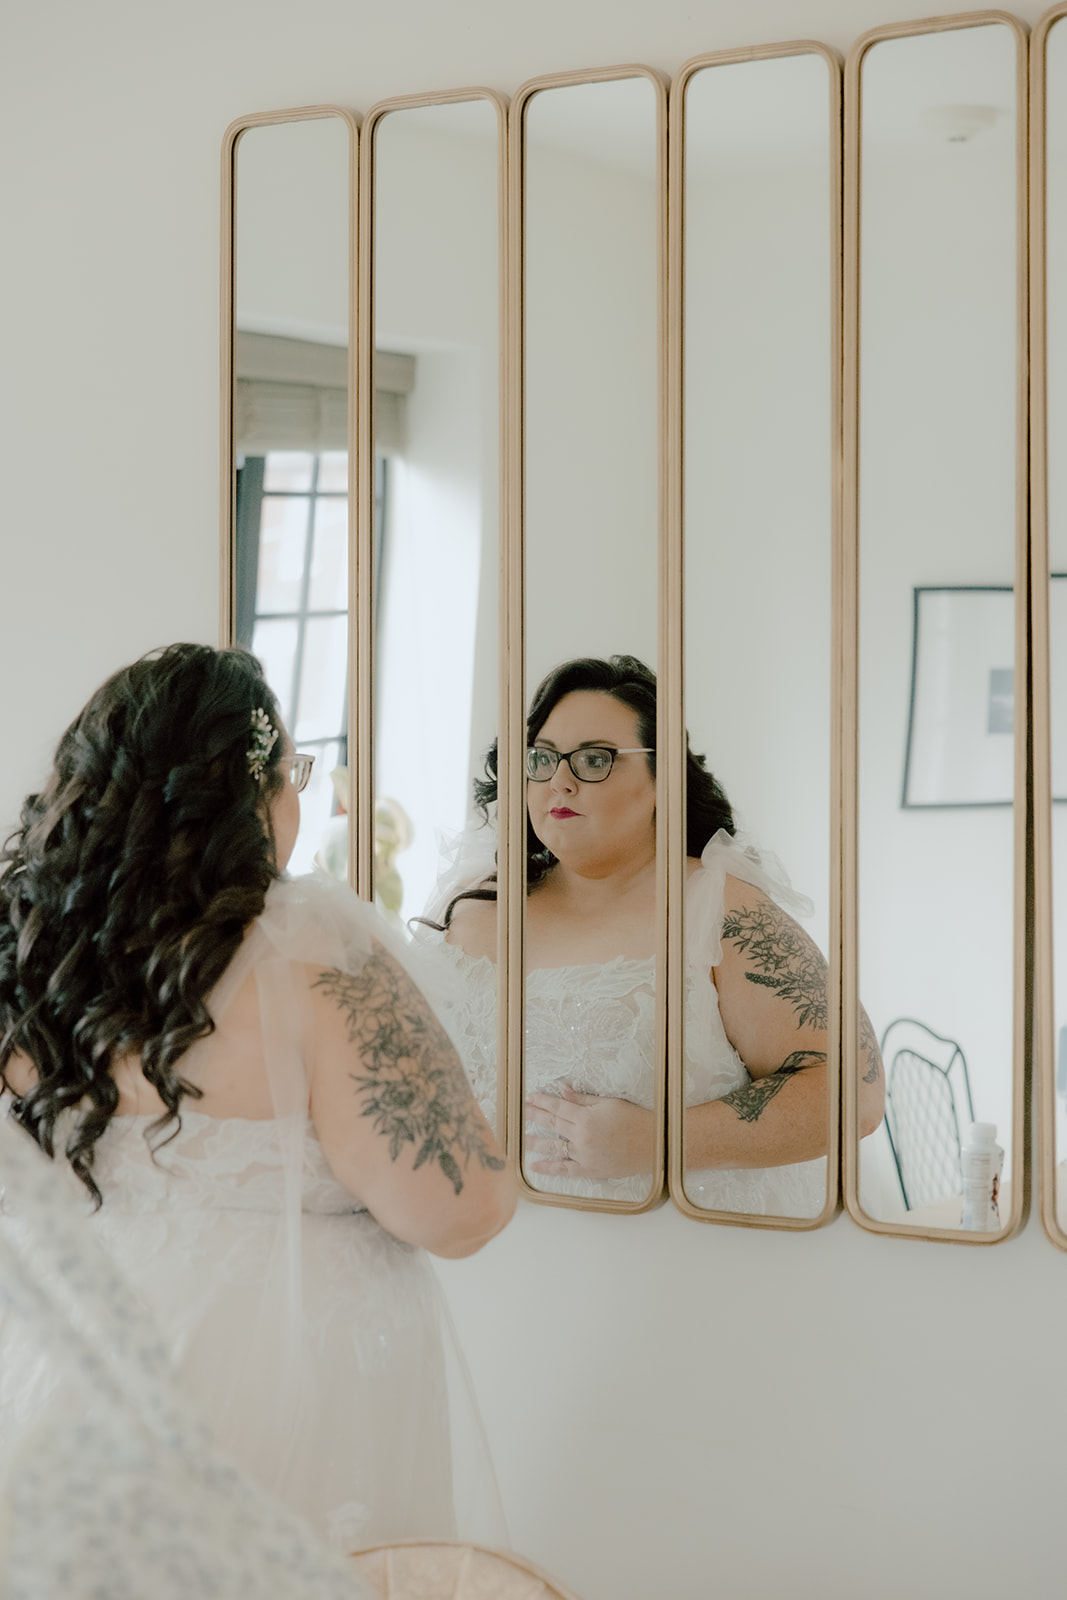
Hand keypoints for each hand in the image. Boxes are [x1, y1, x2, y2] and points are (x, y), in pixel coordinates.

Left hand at [524, 1085, 655, 1179]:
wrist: (652, 1144)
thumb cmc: (634, 1120)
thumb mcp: (609, 1103)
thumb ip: (583, 1099)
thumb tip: (562, 1092)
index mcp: (586, 1117)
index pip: (557, 1107)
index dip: (542, 1102)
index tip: (529, 1097)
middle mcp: (581, 1136)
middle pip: (552, 1124)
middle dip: (534, 1116)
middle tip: (520, 1111)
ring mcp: (584, 1155)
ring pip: (553, 1148)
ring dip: (535, 1142)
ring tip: (520, 1139)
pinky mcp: (589, 1170)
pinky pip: (564, 1170)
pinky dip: (549, 1168)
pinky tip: (534, 1166)